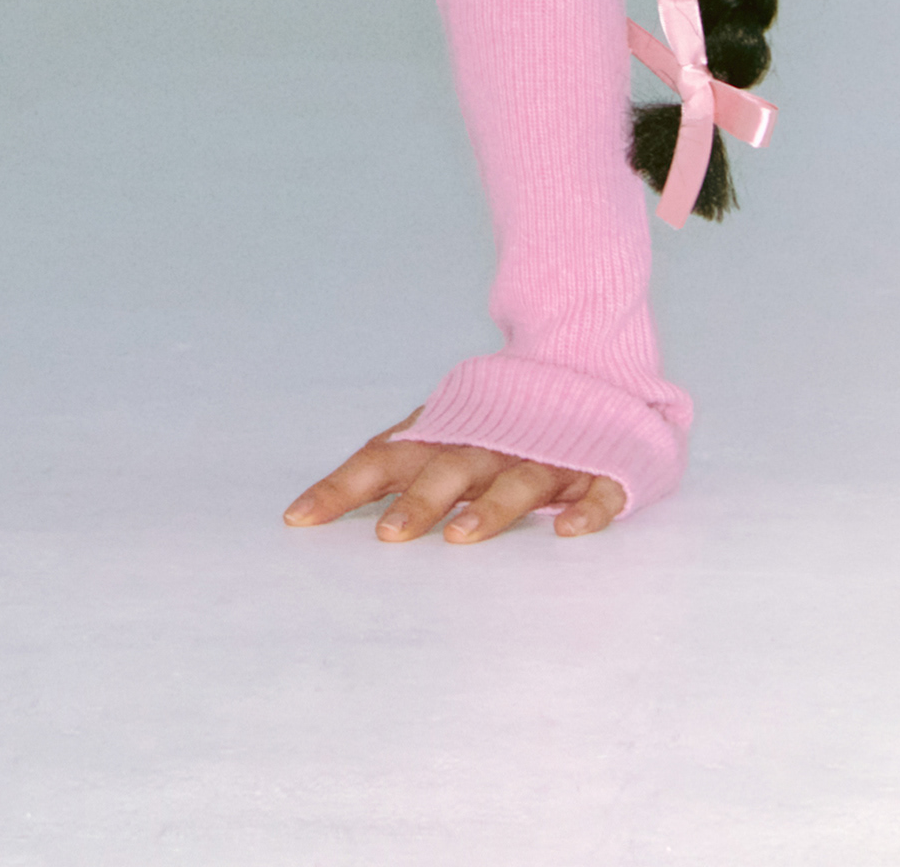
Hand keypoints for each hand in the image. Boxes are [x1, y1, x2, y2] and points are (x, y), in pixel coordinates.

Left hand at [284, 422, 629, 546]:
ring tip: (460, 537)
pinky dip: (584, 511)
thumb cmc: (497, 417)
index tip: (298, 519)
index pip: (384, 458)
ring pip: (517, 481)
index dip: (342, 486)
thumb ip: (397, 464)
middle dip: (419, 501)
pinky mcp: (601, 468)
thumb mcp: (443, 431)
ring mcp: (549, 454)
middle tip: (387, 535)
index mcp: (445, 433)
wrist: (584, 361)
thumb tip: (324, 503)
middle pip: (450, 469)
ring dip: (489, 509)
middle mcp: (491, 441)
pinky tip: (566, 532)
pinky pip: (597, 492)